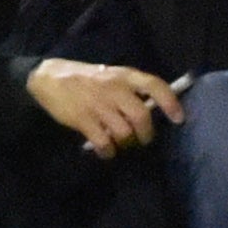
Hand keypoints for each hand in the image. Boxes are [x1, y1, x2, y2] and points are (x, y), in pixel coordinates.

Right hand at [28, 57, 186, 155]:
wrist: (49, 78)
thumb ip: (129, 89)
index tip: (179, 119)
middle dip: (146, 134)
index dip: (170, 103)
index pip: (154, 85)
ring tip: (121, 145)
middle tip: (143, 140)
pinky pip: (103, 142)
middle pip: (141, 117)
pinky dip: (108, 151)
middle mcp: (114, 89)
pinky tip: (106, 151)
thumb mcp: (110, 75)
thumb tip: (152, 109)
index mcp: (123, 75)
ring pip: (124, 132)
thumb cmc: (85, 78)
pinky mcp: (83, 119)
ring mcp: (98, 104)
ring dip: (126, 144)